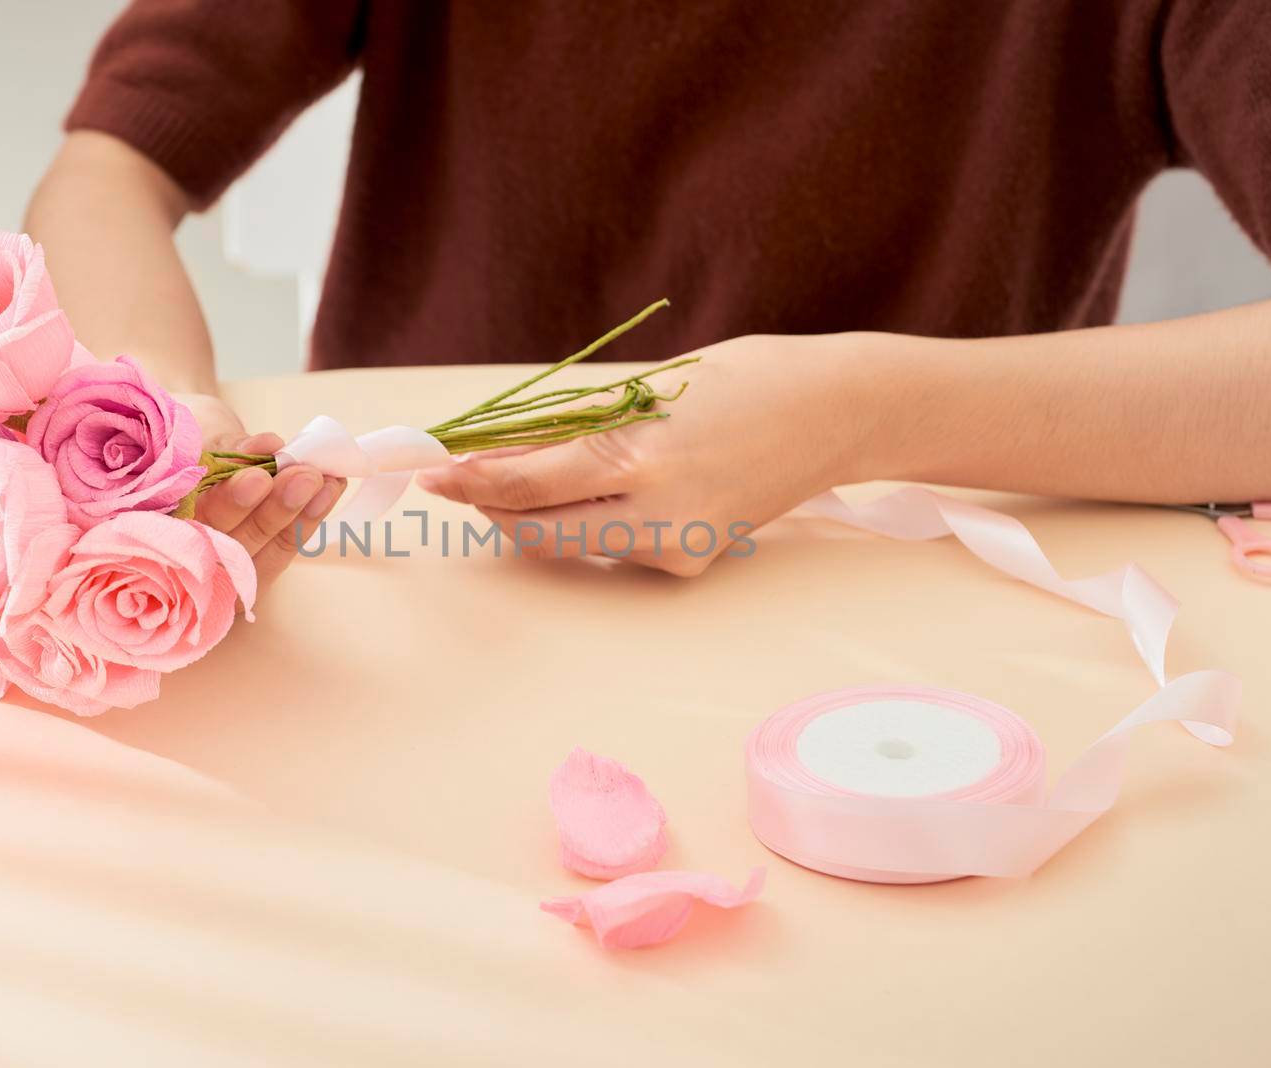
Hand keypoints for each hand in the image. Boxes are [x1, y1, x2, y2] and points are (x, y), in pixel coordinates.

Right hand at [174, 391, 344, 586]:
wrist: (164, 432)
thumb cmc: (168, 431)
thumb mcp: (186, 429)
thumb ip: (223, 447)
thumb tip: (266, 447)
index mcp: (143, 527)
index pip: (187, 529)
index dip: (226, 506)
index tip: (257, 476)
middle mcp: (175, 556)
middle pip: (228, 546)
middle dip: (271, 510)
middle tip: (303, 475)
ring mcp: (213, 564)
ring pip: (259, 551)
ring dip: (297, 515)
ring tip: (323, 479)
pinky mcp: (246, 561)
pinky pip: (279, 548)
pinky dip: (307, 518)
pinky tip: (329, 489)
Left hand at [417, 334, 885, 575]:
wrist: (840, 415)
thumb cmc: (747, 380)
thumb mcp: (651, 391)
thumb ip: (577, 428)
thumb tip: (503, 455)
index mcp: (640, 455)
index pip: (527, 483)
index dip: (468, 479)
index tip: (430, 467)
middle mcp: (656, 512)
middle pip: (536, 532)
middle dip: (488, 509)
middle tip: (452, 481)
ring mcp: (677, 545)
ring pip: (572, 543)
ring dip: (533, 513)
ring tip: (512, 474)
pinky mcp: (692, 560)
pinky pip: (615, 544)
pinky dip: (585, 518)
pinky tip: (582, 490)